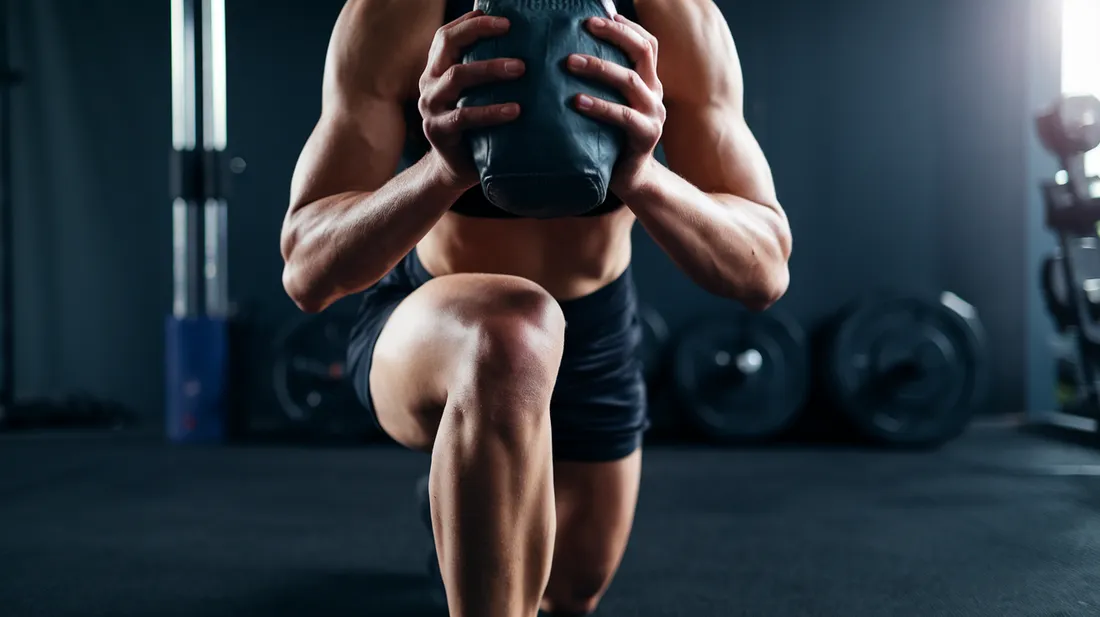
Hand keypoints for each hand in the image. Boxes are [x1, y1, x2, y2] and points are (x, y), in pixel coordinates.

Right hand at [418, 11, 525, 188]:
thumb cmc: (477, 127)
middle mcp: (430, 82)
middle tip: (510, 29)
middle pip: (448, 45)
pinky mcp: (438, 131)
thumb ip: (489, 74)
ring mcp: (431, 107)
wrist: (455, 168)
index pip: (448, 34)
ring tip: (520, 69)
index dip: (472, 22)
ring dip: (489, 69)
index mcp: (438, 68)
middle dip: (479, 32)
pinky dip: (491, 111)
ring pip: (457, 77)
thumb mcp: (479, 95)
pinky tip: (515, 110)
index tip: (503, 19)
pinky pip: (465, 116)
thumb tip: (530, 47)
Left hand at [567, 14, 665, 197]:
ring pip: (629, 80)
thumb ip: (600, 85)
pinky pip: (622, 116)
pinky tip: (576, 101)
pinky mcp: (646, 136)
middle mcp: (655, 93)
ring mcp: (653, 114)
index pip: (646, 44)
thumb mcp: (609, 106)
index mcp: (648, 82)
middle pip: (642, 51)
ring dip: (599, 66)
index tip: (602, 12)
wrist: (631, 180)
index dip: (627, 26)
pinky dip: (599, 105)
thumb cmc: (610, 140)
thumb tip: (565, 55)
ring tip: (570, 61)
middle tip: (585, 24)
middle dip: (614, 34)